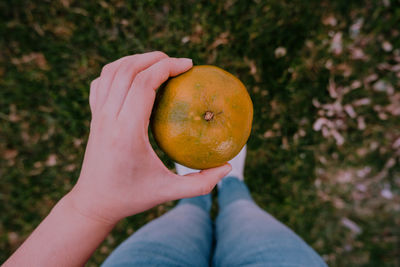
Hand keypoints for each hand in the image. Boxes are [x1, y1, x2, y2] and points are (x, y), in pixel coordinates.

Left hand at [68, 52, 230, 224]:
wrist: (93, 203)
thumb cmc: (132, 198)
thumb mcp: (168, 193)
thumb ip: (201, 183)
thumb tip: (228, 167)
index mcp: (126, 132)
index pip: (144, 84)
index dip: (167, 67)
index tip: (189, 65)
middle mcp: (108, 118)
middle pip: (128, 70)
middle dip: (155, 58)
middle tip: (179, 63)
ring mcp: (97, 116)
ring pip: (112, 71)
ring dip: (136, 60)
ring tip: (159, 63)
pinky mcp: (93, 117)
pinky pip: (101, 82)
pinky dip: (118, 70)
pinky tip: (134, 76)